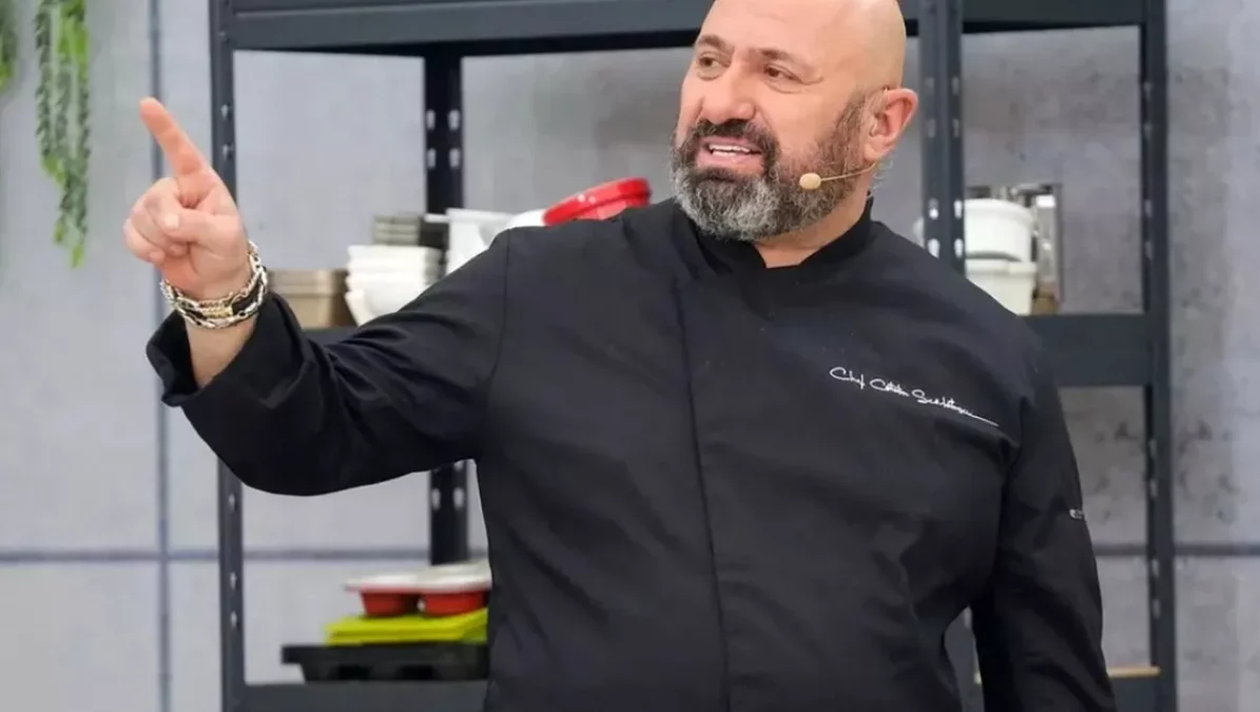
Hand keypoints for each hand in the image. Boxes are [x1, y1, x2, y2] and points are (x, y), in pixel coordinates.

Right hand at [125, 97, 250, 299]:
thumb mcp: (223, 235)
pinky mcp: (142, 229)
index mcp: (200, 182)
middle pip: (156, 198)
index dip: (164, 128)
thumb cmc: (227, 250)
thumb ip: (197, 224)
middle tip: (186, 241)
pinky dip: (145, 249)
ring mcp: (156, 208)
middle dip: (169, 224)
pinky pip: (130, 234)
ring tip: (181, 248)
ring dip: (160, 241)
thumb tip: (167, 222)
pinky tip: (162, 255)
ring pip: (140, 217)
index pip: (182, 151)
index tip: (147, 103)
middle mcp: (175, 190)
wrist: (214, 281)